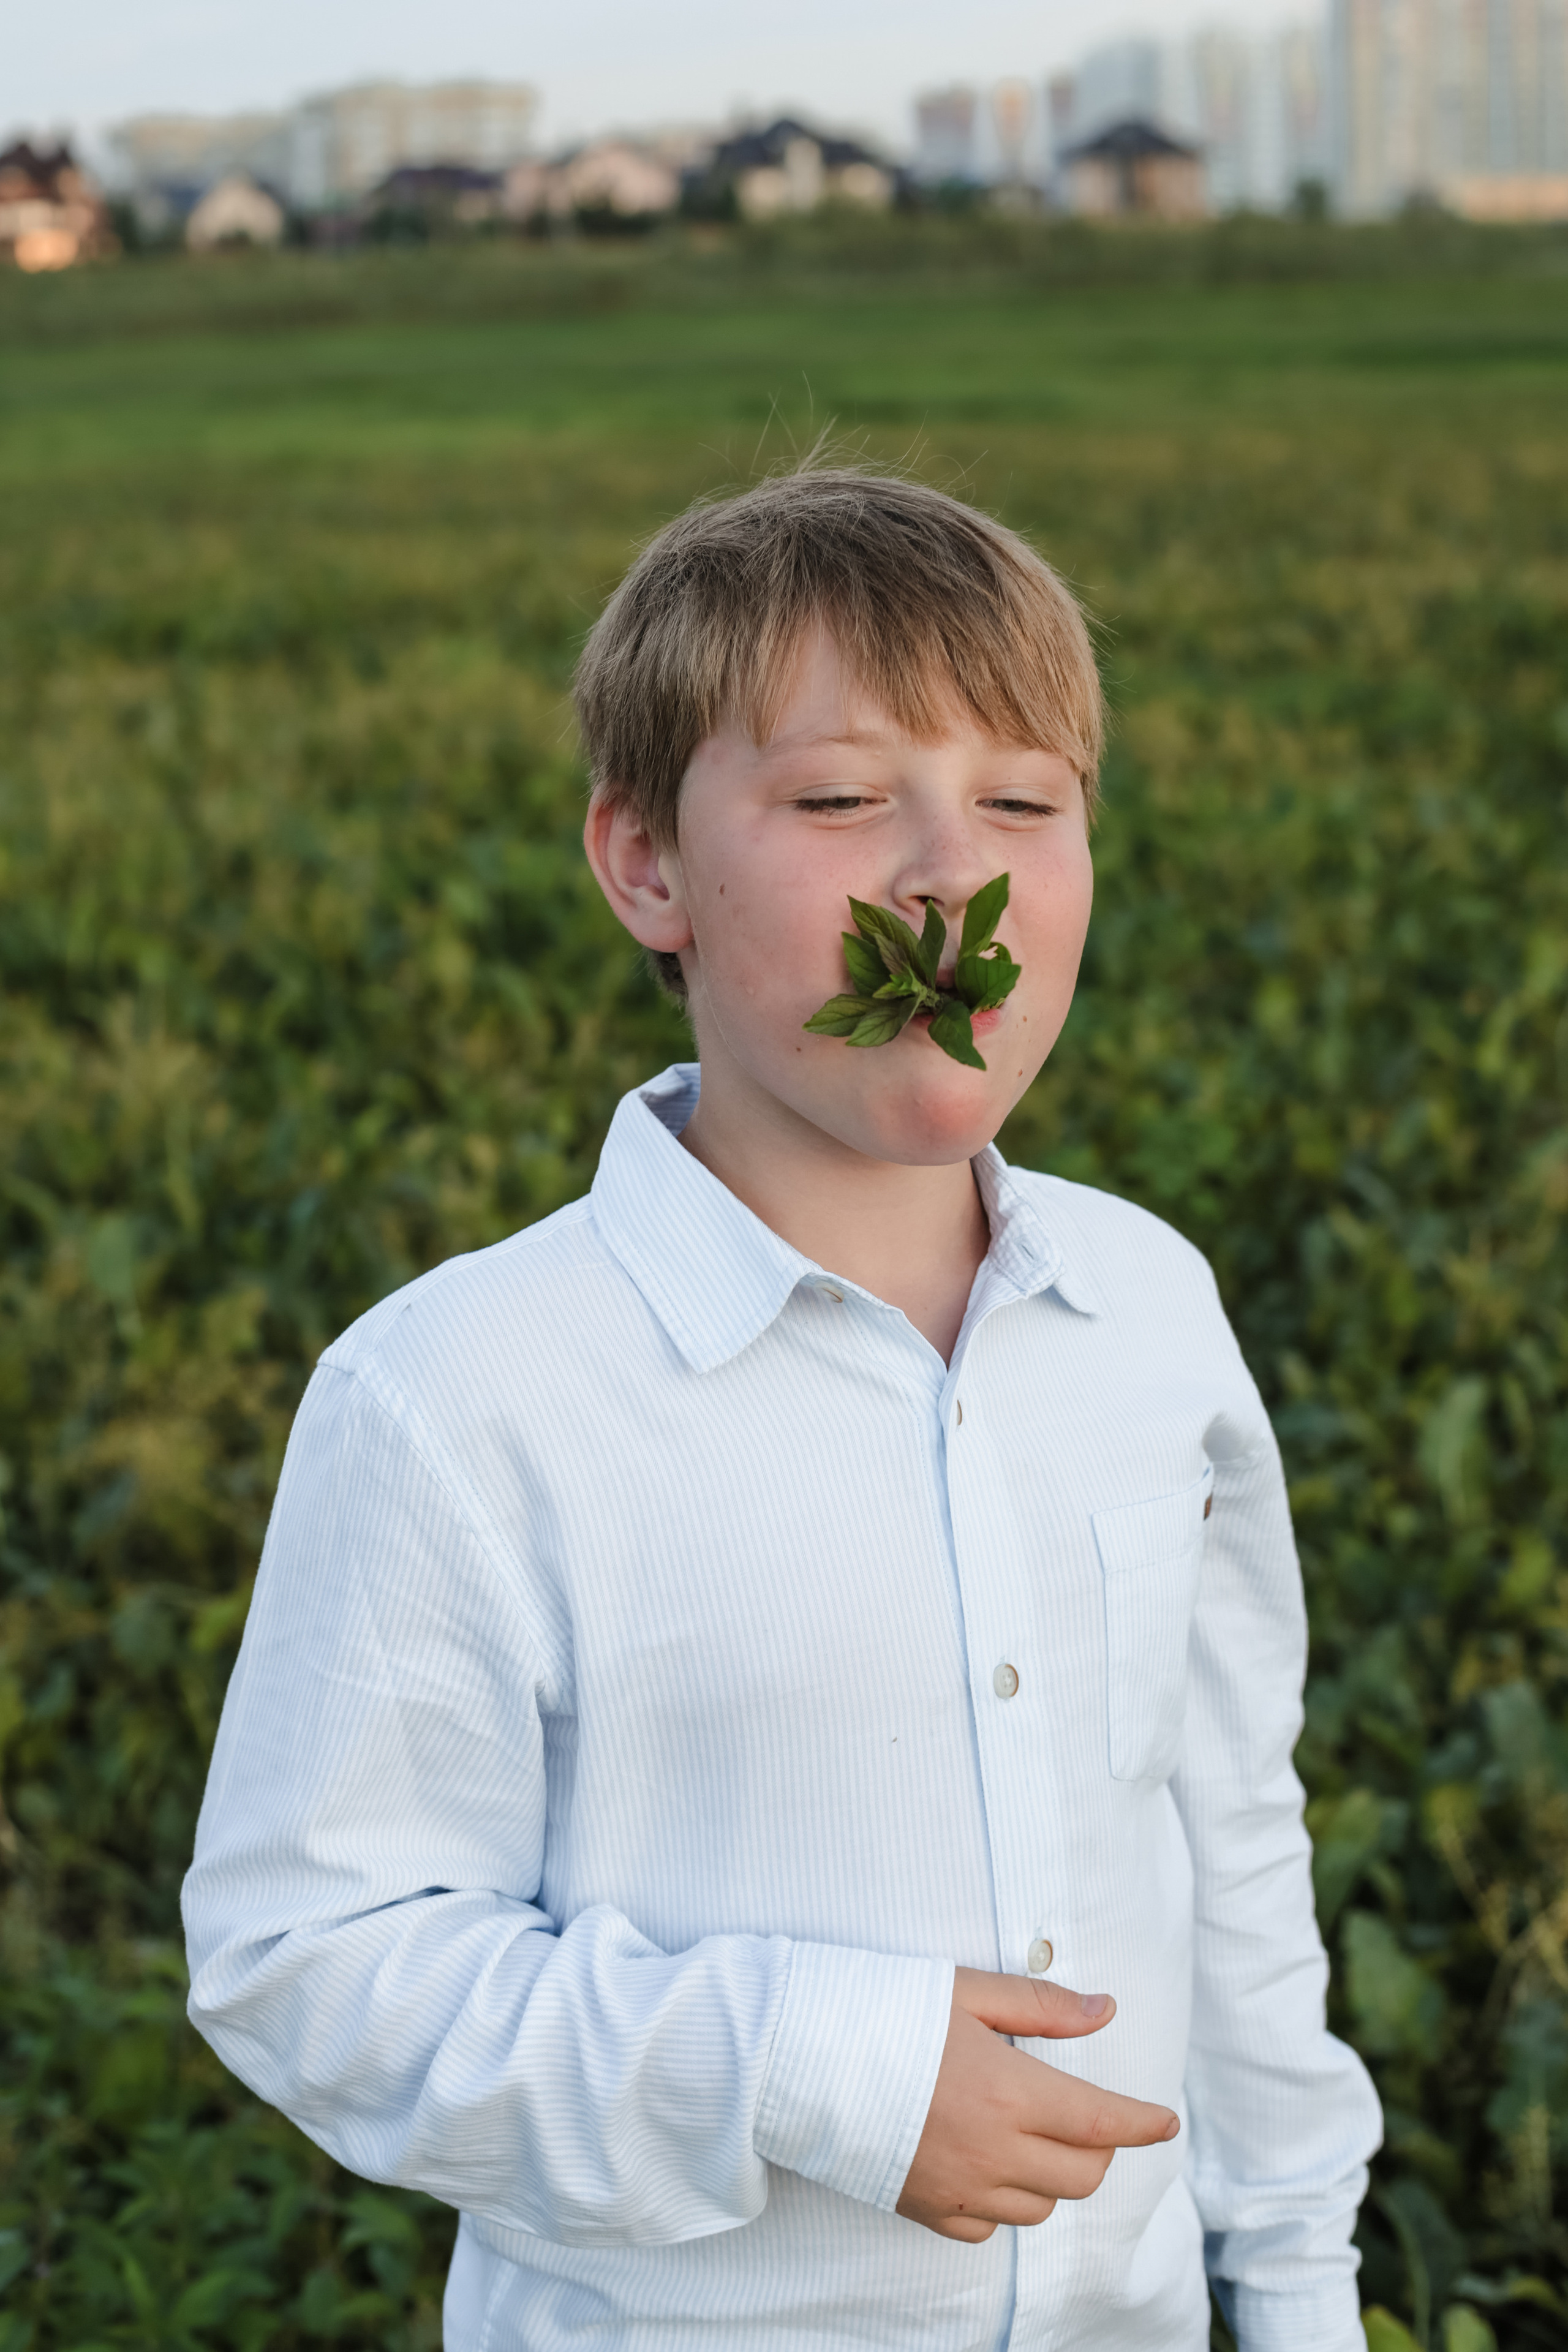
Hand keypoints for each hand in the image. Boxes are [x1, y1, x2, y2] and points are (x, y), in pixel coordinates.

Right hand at [896, 1967, 1179, 2242]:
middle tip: (1087, 2114)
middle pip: (1082, 2175)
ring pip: (1041, 2206)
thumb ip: (1041, 2006)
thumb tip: (1105, 2011)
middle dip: (1100, 2147)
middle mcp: (992, 2151)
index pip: (1101, 2122)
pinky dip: (1005, 2202)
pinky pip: (989, 2227)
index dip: (1143, 2124)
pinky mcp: (927, 2210)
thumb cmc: (882, 2009)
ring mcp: (960, 2189)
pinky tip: (990, 2164)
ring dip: (1055, 2175)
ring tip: (1035, 2134)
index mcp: (1009, 2092)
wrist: (799, 2055)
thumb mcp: (965, 1991)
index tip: (1166, 2120)